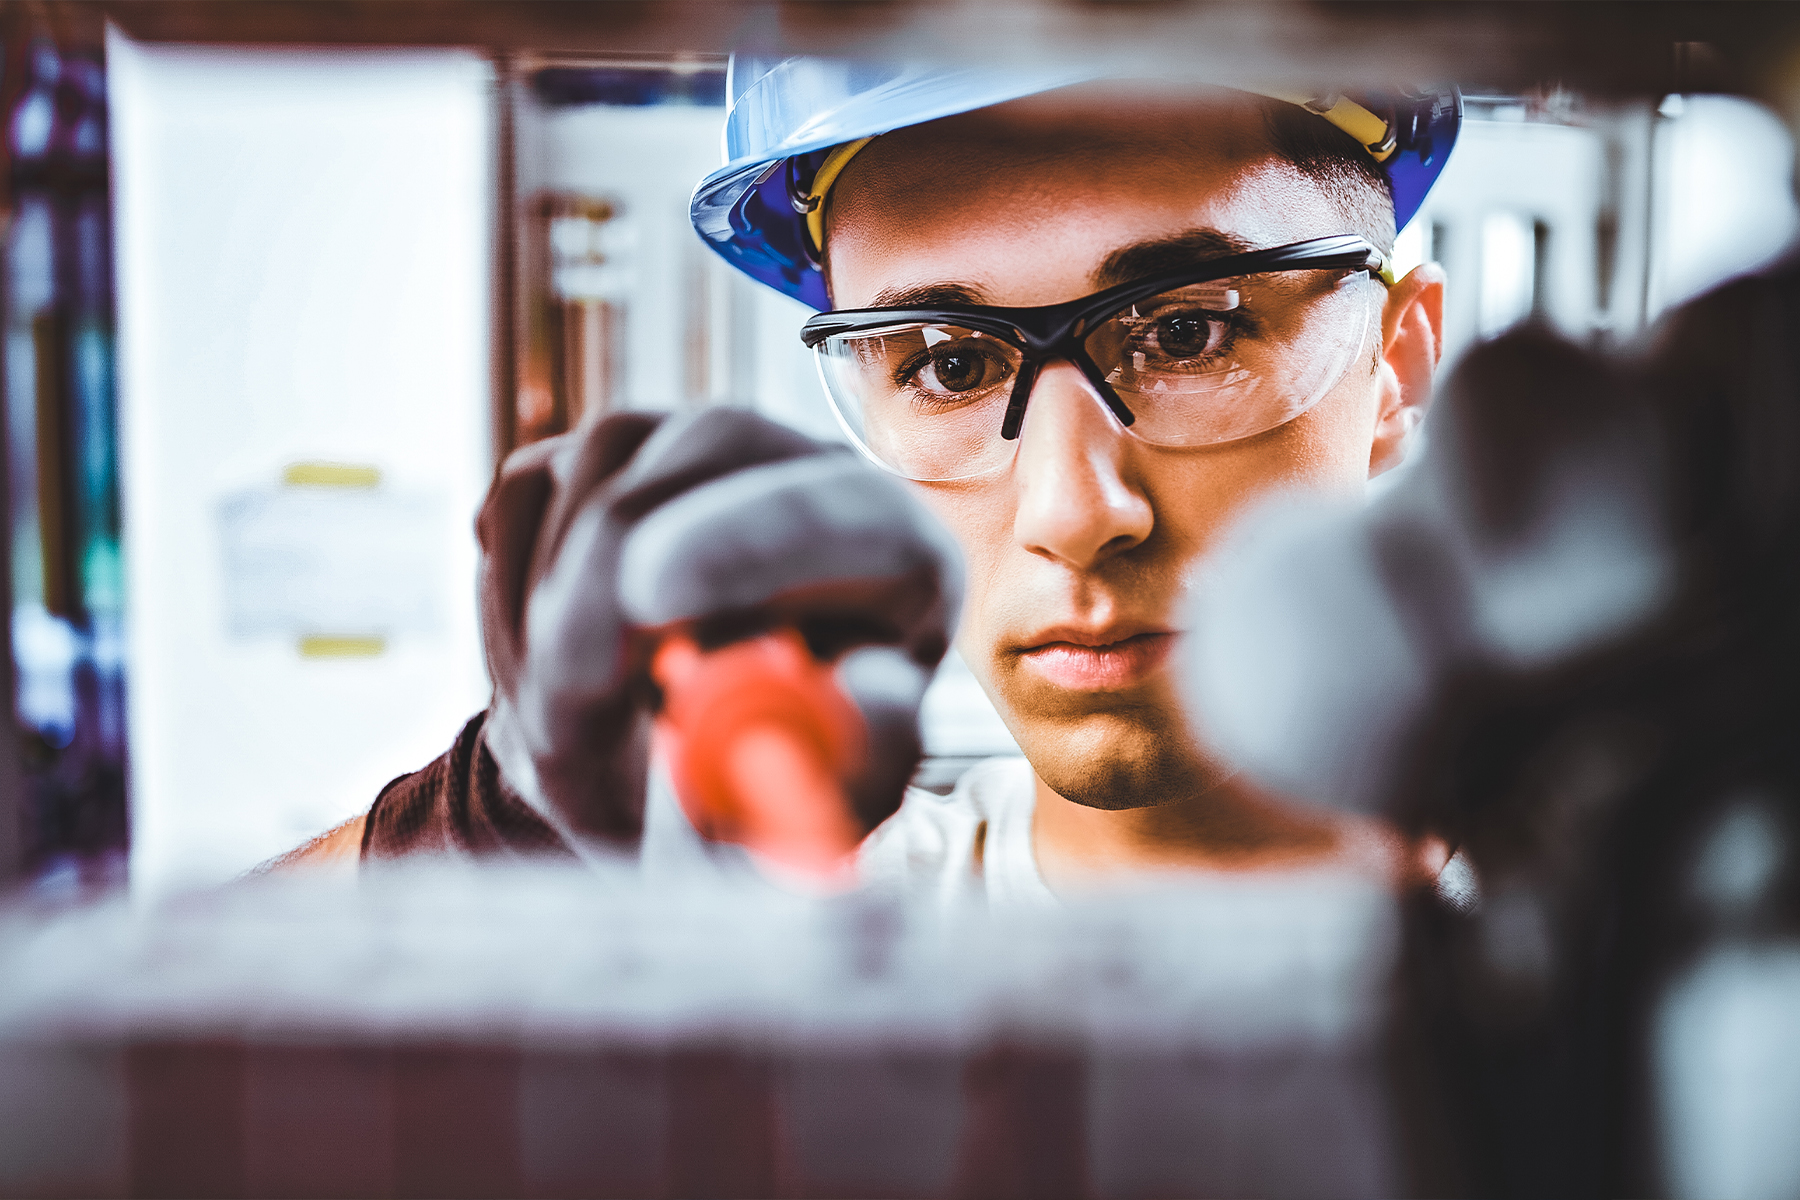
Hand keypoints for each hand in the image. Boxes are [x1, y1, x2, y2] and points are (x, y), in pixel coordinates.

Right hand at [478, 407, 962, 849]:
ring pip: (597, 474)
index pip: (846, 510)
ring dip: (551, 621)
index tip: (652, 600)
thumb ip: (857, 759)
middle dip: (614, 572)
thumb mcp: (819, 804)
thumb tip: (867, 696)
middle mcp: (804, 471)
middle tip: (563, 696)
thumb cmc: (763, 792)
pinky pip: (523, 497)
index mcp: (897, 553)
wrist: (664, 777)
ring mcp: (693, 446)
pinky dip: (507, 604)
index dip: (753, 541)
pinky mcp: (596, 455)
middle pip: (711, 447)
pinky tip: (548, 682)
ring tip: (572, 742)